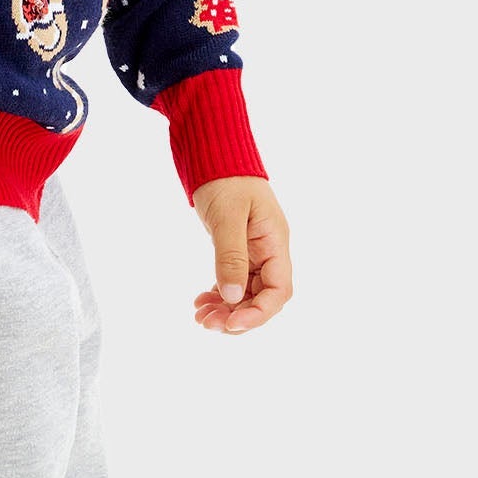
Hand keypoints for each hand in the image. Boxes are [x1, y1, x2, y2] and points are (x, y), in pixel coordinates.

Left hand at [191, 175, 292, 334]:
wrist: (215, 153)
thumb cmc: (225, 178)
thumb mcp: (228, 217)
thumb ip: (231, 257)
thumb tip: (233, 297)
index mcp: (275, 242)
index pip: (278, 290)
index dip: (258, 313)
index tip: (231, 323)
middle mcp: (269, 251)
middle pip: (261, 297)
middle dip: (237, 315)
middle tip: (206, 323)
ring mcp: (254, 251)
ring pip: (245, 293)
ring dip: (226, 309)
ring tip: (200, 316)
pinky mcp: (238, 249)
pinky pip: (233, 281)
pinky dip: (219, 294)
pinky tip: (200, 301)